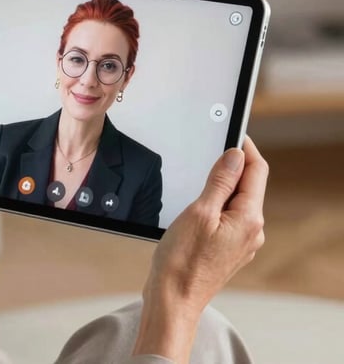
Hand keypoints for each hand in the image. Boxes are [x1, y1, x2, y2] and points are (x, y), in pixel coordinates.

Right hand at [134, 137, 267, 360]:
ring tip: (196, 180)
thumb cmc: (181, 261)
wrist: (173, 299)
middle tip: (208, 151)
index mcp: (249, 218)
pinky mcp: (228, 249)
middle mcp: (252, 231)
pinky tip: (195, 208)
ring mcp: (242, 242)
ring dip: (221, 186)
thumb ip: (220, 181)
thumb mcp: (199, 212)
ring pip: (237, 202)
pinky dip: (215, 204)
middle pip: (249, 185)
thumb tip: (235, 155)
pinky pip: (228, 217)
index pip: (256, 170)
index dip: (246, 148)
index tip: (232, 132)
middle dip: (232, 166)